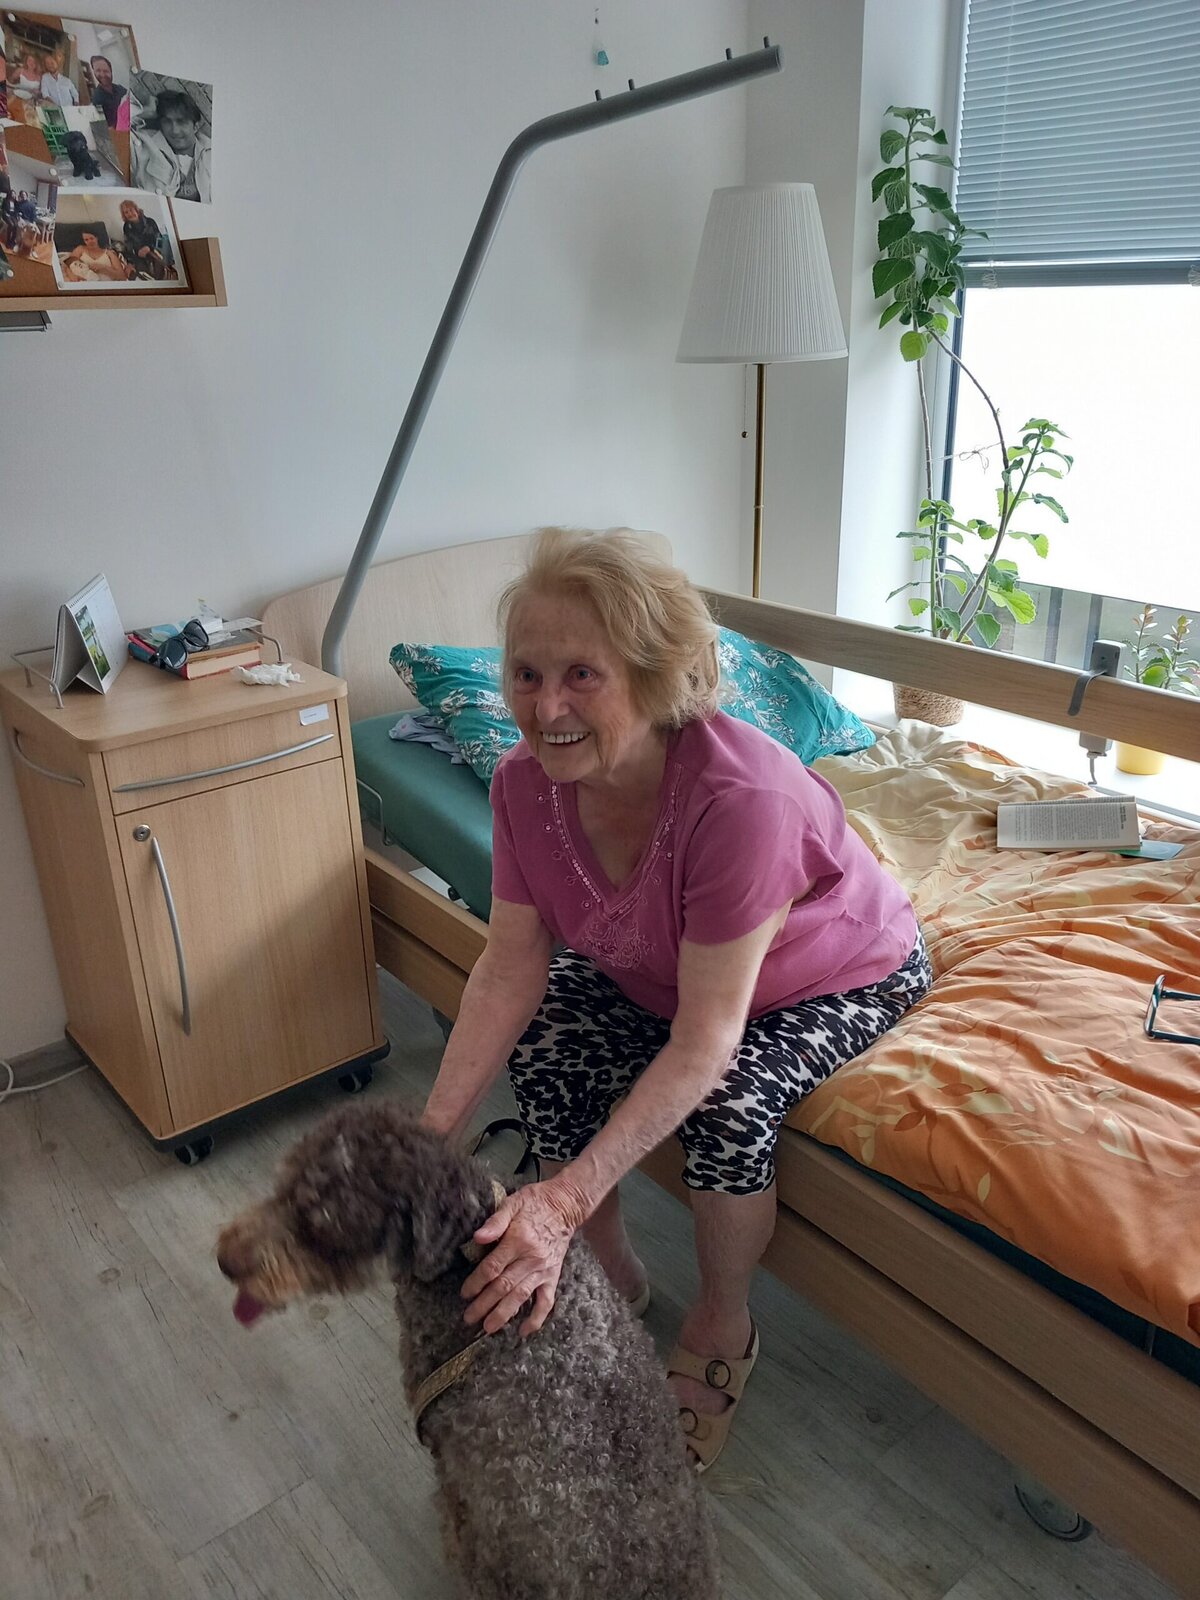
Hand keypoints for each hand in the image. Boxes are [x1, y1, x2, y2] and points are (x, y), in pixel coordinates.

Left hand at [461, 1180, 582, 1337]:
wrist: (565, 1205)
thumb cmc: (535, 1203)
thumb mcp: (512, 1203)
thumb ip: (494, 1222)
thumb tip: (477, 1238)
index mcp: (518, 1240)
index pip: (492, 1267)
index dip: (476, 1283)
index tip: (464, 1294)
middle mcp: (531, 1258)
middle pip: (503, 1286)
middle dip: (484, 1304)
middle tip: (469, 1318)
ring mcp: (543, 1270)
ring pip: (521, 1297)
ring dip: (504, 1314)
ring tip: (489, 1328)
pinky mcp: (553, 1276)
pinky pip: (546, 1301)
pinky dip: (536, 1318)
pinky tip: (524, 1331)